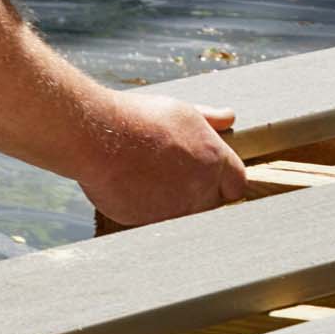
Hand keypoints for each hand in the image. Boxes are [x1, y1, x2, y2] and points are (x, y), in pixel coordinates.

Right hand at [77, 93, 249, 226]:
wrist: (98, 137)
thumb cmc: (140, 119)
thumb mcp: (181, 111)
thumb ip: (209, 120)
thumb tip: (229, 117)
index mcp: (214, 160)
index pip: (237, 184)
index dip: (226, 181)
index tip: (213, 176)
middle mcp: (200, 189)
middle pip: (213, 203)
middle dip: (202, 194)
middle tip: (177, 176)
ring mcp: (175, 209)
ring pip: (186, 215)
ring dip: (175, 203)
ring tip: (153, 179)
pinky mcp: (148, 222)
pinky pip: (157, 221)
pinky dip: (150, 210)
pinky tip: (135, 188)